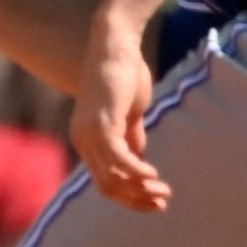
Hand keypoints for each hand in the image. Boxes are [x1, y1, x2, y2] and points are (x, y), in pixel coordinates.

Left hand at [71, 32, 168, 211]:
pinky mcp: (101, 123)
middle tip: (163, 201)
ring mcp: (89, 133)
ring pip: (112, 177)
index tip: (155, 201)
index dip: (130, 197)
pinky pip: (118, 159)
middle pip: (107, 186)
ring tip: (163, 190)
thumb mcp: (129, 113)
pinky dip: (135, 170)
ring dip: (140, 188)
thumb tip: (139, 160)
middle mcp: (82, 140)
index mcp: (86, 140)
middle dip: (137, 199)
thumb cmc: (124, 74)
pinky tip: (152, 174)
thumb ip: (131, 136)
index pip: (104, 182)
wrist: (116, 45)